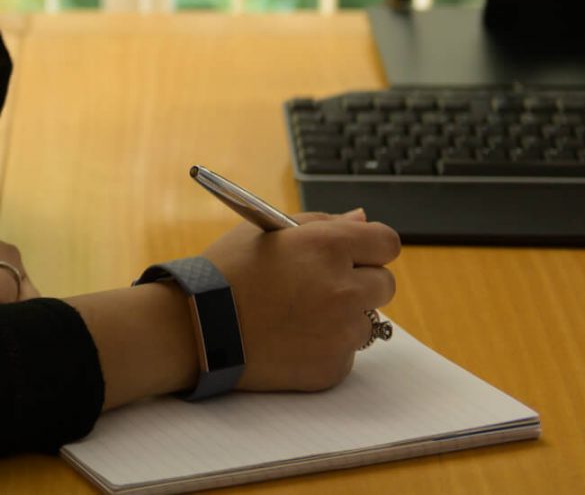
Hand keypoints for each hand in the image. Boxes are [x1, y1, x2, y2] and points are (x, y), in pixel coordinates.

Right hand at [202, 208, 401, 391]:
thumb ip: (322, 223)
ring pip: (367, 321)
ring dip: (343, 317)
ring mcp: (341, 332)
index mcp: (327, 247)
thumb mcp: (267, 231)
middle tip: (321, 286)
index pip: (386, 242)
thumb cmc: (228, 272)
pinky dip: (325, 347)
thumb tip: (362, 218)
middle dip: (360, 282)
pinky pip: (345, 353)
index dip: (371, 247)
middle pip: (384, 284)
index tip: (357, 254)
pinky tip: (291, 339)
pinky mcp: (334, 367)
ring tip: (298, 315)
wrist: (198, 329)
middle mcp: (343, 289)